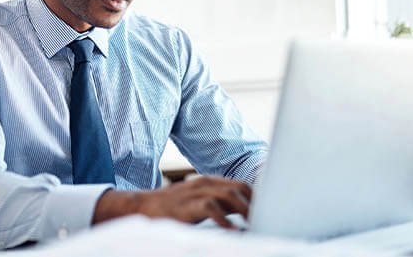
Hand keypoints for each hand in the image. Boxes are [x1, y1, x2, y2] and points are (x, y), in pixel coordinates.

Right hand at [92, 176, 251, 228]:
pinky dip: (224, 219)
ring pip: (228, 195)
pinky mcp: (186, 205)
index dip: (258, 198)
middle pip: (239, 188)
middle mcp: (206, 183)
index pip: (242, 185)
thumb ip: (220, 204)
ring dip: (245, 209)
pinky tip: (232, 230)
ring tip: (255, 224)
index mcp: (211, 182)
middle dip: (255, 204)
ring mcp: (196, 192)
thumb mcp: (199, 201)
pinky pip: (210, 208)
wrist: (143, 206)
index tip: (269, 212)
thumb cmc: (174, 207)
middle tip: (266, 220)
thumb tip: (245, 214)